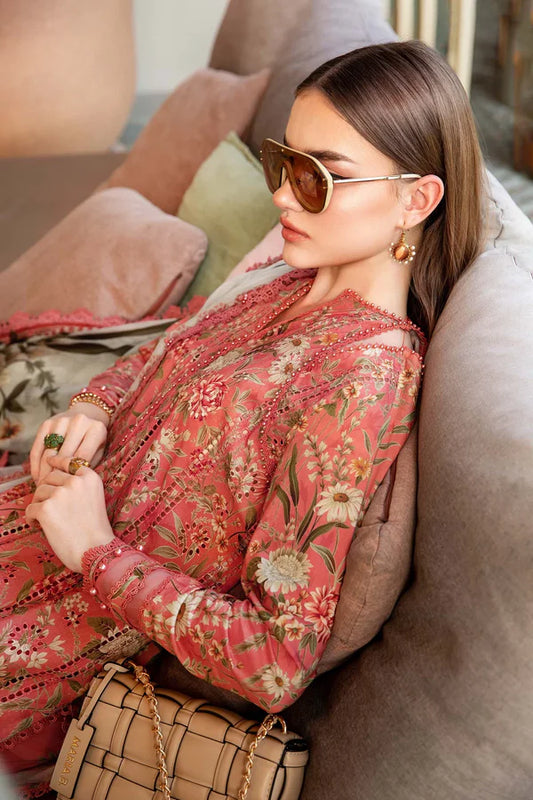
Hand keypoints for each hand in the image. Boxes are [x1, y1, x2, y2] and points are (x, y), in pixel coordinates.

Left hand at [26, 455, 113, 571]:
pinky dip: (31, 518)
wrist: (95, 551)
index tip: (49, 461)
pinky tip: (38, 526)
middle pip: (50, 477)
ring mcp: (60, 494)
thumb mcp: (95, 498)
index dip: (57, 461)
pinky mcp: (46, 508)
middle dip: (47, 490)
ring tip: (45, 518)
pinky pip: (30, 508)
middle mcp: (75, 482)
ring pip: (39, 492)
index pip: (68, 461)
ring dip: (39, 504)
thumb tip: (53, 481)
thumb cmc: (95, 530)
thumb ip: (80, 486)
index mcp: (90, 477)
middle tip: (48, 505)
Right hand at [30, 403, 109, 485]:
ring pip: (49, 453)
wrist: (87, 415)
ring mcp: (62, 421)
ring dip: (44, 472)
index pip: (82, 457)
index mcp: (96, 429)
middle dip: (56, 477)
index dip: (72, 476)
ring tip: (43, 487)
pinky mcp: (47, 423)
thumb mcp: (98, 452)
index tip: (66, 491)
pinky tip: (37, 477)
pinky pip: (38, 447)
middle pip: (64, 455)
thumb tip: (71, 486)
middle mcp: (79, 422)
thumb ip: (87, 466)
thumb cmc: (94, 441)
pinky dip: (36, 464)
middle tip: (53, 493)